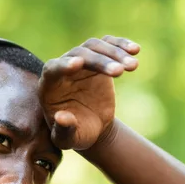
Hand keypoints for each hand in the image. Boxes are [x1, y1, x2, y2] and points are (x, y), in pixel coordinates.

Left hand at [38, 35, 139, 150]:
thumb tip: (62, 118)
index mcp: (49, 86)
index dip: (63, 65)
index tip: (78, 63)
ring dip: (114, 53)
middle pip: (79, 54)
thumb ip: (63, 130)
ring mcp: (81, 61)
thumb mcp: (67, 139)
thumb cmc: (74, 134)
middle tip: (119, 72)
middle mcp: (63, 69)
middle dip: (99, 62)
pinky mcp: (98, 59)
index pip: (52, 69)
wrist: (90, 127)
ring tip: (132, 66)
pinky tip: (136, 50)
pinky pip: (108, 44)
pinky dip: (121, 45)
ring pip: (95, 46)